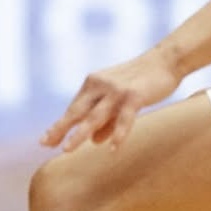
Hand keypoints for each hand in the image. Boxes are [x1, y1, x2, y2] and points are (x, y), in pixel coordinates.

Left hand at [41, 48, 181, 152]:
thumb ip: (106, 120)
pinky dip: (118, 134)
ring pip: (95, 116)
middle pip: (76, 112)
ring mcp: (116, 90)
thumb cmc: (141, 81)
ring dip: (80, 134)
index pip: (73, 109)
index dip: (59, 125)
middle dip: (60, 129)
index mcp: (92, 84)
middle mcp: (100, 85)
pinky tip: (111, 149)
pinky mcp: (134, 95)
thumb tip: (93, 141)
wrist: (165, 60)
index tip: (44, 141)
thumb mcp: (118, 99)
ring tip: (67, 150)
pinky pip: (124, 118)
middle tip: (46, 144)